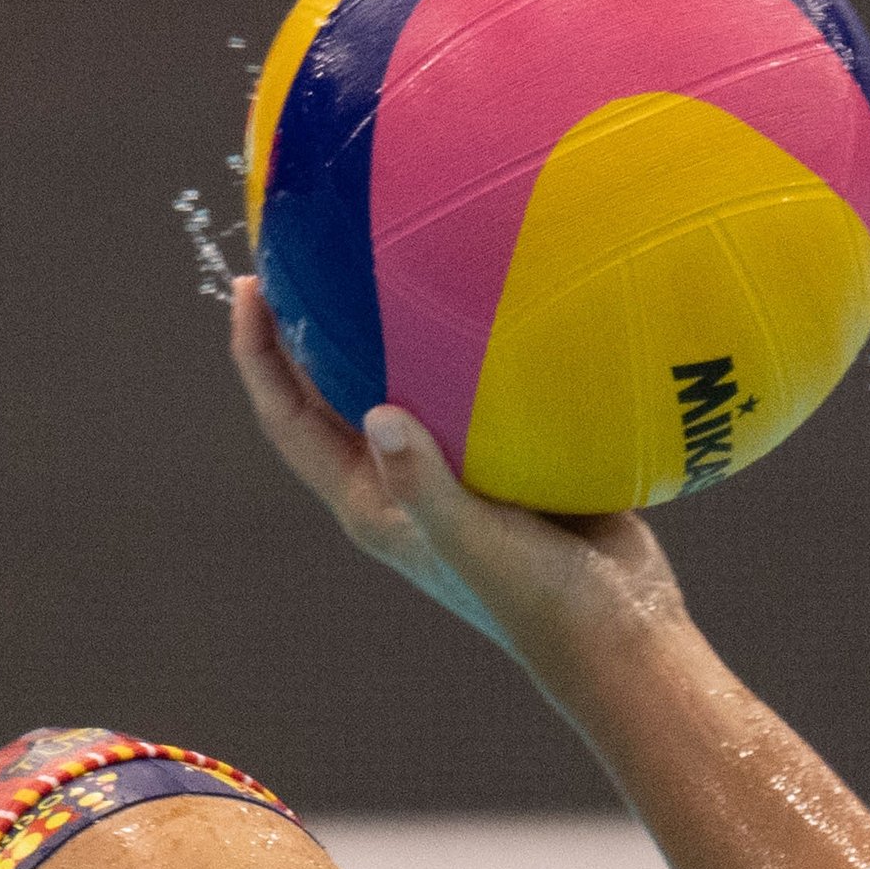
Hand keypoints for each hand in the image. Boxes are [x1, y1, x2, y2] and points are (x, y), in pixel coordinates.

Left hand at [229, 278, 681, 682]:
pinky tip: (488, 278)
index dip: (259, 357)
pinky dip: (468, 333)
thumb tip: (377, 413)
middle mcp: (400, 480)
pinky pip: (473, 379)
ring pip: (403, 377)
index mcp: (370, 502)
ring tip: (386, 242)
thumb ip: (425, 483)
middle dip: (309, 323)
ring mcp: (455, 464)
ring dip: (387, 319)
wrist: (619, 626)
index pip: (289, 421)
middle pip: (330, 390)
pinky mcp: (507, 451)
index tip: (250, 287)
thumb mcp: (475, 541)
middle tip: (303, 242)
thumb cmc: (538, 597)